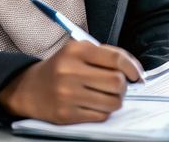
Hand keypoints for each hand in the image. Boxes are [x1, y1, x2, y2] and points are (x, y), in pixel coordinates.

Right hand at [0, 39, 143, 124]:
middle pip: (117, 82)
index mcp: (76, 51)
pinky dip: (103, 111)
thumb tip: (135, 70)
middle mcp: (71, 71)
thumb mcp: (79, 51)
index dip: (132, 67)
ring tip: (106, 95)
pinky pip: (100, 116)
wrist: (31, 88)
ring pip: (112, 102)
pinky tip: (94, 104)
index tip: (137, 74)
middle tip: (118, 85)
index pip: (115, 58)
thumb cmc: (62, 67)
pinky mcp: (66, 115)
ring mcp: (68, 95)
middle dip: (123, 86)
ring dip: (115, 100)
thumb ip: (106, 55)